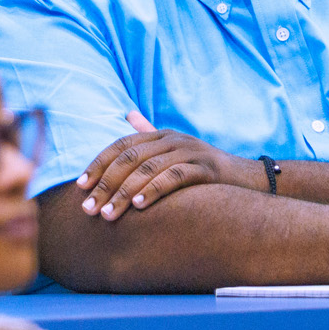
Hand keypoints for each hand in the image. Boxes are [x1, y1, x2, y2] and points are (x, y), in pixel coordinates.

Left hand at [73, 111, 265, 220]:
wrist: (248, 179)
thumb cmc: (205, 170)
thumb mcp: (175, 150)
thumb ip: (150, 134)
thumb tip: (128, 114)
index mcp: (161, 135)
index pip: (121, 146)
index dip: (98, 164)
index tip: (79, 187)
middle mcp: (173, 139)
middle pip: (130, 158)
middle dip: (105, 184)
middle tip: (88, 210)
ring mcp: (190, 151)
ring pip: (148, 168)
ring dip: (124, 193)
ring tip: (108, 215)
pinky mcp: (206, 168)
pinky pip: (175, 176)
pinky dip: (154, 190)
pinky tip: (139, 207)